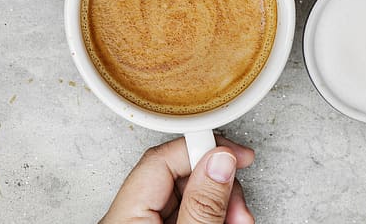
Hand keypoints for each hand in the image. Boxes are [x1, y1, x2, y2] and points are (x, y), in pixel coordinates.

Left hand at [100, 136, 255, 223]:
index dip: (203, 149)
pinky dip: (211, 215)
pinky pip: (186, 214)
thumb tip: (220, 160)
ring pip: (188, 196)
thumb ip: (202, 204)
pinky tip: (227, 222)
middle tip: (240, 206)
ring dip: (221, 202)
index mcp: (125, 217)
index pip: (162, 159)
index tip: (236, 155)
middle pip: (179, 177)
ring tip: (239, 221)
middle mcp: (130, 219)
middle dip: (219, 184)